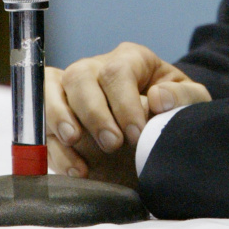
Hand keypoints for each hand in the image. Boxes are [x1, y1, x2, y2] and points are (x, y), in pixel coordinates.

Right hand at [46, 42, 210, 181]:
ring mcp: (72, 89)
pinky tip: (75, 169)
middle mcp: (96, 68)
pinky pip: (39, 121)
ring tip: (77, 143)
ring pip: (52, 92)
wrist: (154, 133)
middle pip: (80, 77)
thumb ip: (182, 96)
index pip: (117, 71)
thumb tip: (158, 97)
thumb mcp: (189, 100)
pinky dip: (52, 146)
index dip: (123, 103)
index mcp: (130, 59)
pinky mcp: (56, 114)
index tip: (136, 134)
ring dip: (60, 120)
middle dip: (93, 113)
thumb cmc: (172, 109)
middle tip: (112, 144)